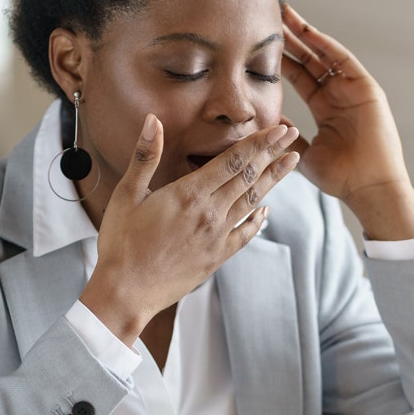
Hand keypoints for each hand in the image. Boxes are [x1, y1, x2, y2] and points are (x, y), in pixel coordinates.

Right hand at [78, 115, 301, 344]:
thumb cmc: (120, 244)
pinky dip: (258, 219)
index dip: (259, 142)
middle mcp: (210, 214)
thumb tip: (153, 121)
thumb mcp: (126, 195)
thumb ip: (145, 157)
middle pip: (249, 176)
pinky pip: (245, 234)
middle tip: (293, 134)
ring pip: (252, 201)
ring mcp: (217, 237)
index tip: (278, 128)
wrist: (126, 293)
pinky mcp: (217, 257)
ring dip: (273, 179)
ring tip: (292, 161)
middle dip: (273, 152)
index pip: (233, 160)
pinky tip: (266, 210)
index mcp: (189, 194)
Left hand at [279, 4, 413, 240]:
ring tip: (285, 14)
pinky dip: (326, 45)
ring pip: (325, 55)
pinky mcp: (366, 89)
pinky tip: (308, 32)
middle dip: (290, 40)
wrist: (367, 188)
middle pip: (311, 60)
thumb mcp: (302, 153)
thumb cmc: (339, 178)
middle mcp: (339, 95)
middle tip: (269, 18)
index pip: (300, 77)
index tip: (259, 44)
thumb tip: (263, 117)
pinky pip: (344, 61)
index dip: (281, 60)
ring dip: (305, 35)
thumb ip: (285, 134)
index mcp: (326, 109)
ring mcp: (353, 90)